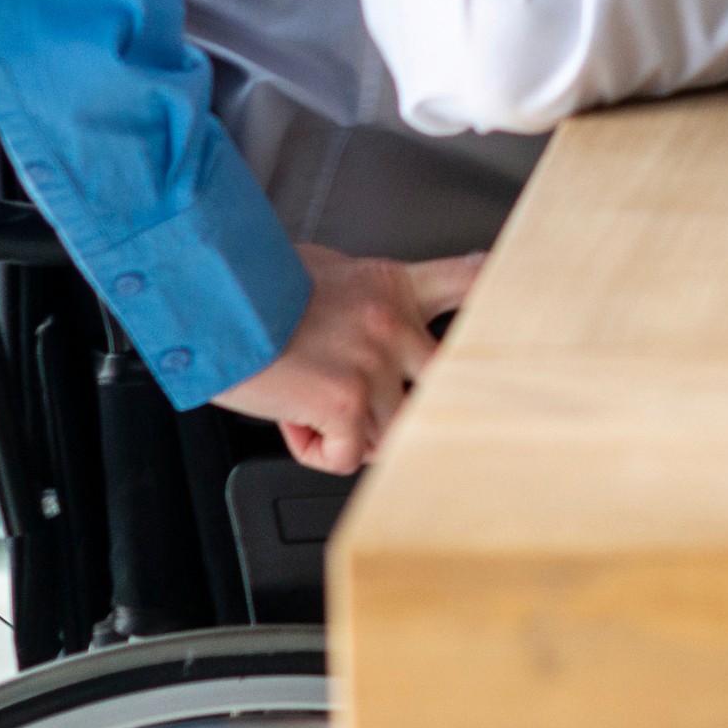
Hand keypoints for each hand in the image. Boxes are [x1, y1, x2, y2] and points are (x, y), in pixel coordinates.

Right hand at [210, 243, 486, 473]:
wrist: (212, 299)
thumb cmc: (251, 286)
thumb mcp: (322, 271)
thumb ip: (359, 301)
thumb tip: (357, 324)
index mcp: (391, 285)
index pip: (465, 281)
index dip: (496, 294)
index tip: (516, 303)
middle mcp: (392, 322)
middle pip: (440, 379)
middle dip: (408, 403)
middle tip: (367, 403)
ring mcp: (375, 362)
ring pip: (389, 429)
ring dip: (347, 430)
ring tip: (305, 399)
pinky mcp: (348, 402)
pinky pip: (348, 455)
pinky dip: (316, 449)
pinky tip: (290, 417)